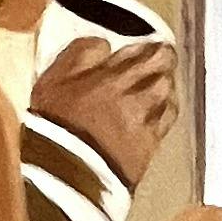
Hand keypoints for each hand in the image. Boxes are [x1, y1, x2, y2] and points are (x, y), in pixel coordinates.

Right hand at [32, 33, 179, 189]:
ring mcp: (145, 124)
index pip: (147, 52)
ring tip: (158, 85)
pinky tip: (158, 110)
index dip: (150, 47)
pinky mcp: (149, 148)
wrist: (63, 176)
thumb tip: (103, 44)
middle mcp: (135, 99)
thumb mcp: (52, 81)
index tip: (148, 46)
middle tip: (158, 61)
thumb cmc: (53, 129)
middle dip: (163, 62)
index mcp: (112, 79)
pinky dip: (166, 110)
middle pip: (163, 70)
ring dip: (166, 86)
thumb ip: (79, 55)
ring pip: (169, 94)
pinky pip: (168, 121)